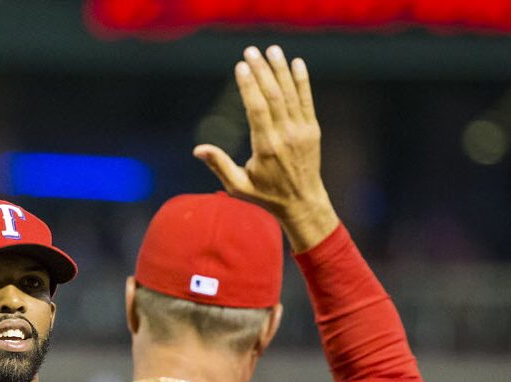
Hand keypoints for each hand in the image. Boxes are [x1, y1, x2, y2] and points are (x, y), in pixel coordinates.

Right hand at [194, 45, 338, 250]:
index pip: (257, 109)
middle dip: (262, 71)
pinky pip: (306, 100)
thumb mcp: (238, 186)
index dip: (249, 86)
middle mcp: (285, 136)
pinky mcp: (312, 130)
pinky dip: (302, 81)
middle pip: (273, 96)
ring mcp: (301, 131)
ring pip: (289, 94)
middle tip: (251, 51)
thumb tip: (198, 150)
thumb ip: (219, 166)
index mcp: (265, 148)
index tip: (241, 67)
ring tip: (271, 50)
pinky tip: (296, 63)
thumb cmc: (266, 196)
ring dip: (280, 69)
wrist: (302, 202)